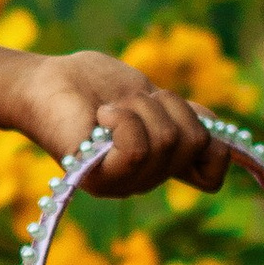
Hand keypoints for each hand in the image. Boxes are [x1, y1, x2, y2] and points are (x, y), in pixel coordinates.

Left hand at [4, 51, 223, 197]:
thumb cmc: (92, 84)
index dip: (215, 145)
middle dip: (167, 106)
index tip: (189, 117)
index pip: (213, 174)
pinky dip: (123, 121)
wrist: (44, 81)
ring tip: (109, 109)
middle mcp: (147, 179)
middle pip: (194, 143)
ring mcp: (124, 183)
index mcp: (162, 161)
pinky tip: (101, 117)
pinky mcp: (100, 179)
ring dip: (140, 108)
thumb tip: (219, 133)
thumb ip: (183, 116)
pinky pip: (137, 150)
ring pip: (167, 141)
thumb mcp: (151, 94)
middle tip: (130, 101)